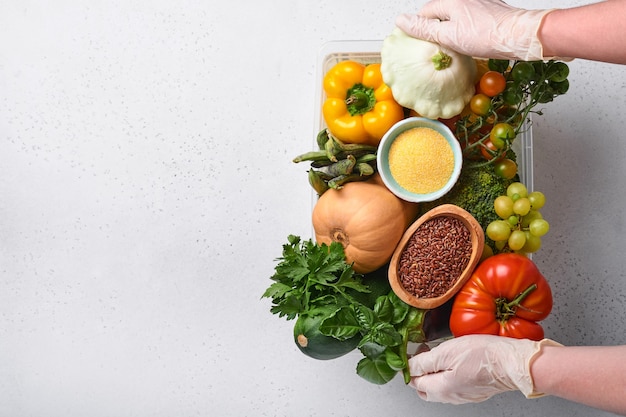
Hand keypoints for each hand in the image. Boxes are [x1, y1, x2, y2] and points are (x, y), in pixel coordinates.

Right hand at [395, 0, 554, 60]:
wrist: (519, 36)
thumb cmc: (487, 36)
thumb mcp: (449, 36)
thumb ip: (424, 29)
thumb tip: (401, 21)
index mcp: (452, 1)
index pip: (425, 12)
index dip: (419, 28)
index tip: (419, 43)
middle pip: (440, 13)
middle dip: (435, 29)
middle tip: (436, 47)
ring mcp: (478, 3)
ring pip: (455, 17)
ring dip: (451, 30)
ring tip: (453, 46)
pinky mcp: (489, 10)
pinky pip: (469, 19)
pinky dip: (465, 29)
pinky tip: (470, 41)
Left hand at [408, 334, 560, 403]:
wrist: (514, 363)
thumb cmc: (483, 356)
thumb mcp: (446, 352)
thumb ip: (424, 362)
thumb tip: (408, 366)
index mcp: (441, 389)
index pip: (414, 381)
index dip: (409, 365)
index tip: (411, 351)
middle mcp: (451, 396)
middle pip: (425, 388)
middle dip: (419, 372)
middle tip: (422, 353)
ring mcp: (464, 395)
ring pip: (440, 387)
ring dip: (434, 372)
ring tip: (437, 354)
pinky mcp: (475, 390)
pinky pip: (454, 385)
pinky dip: (447, 374)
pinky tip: (453, 361)